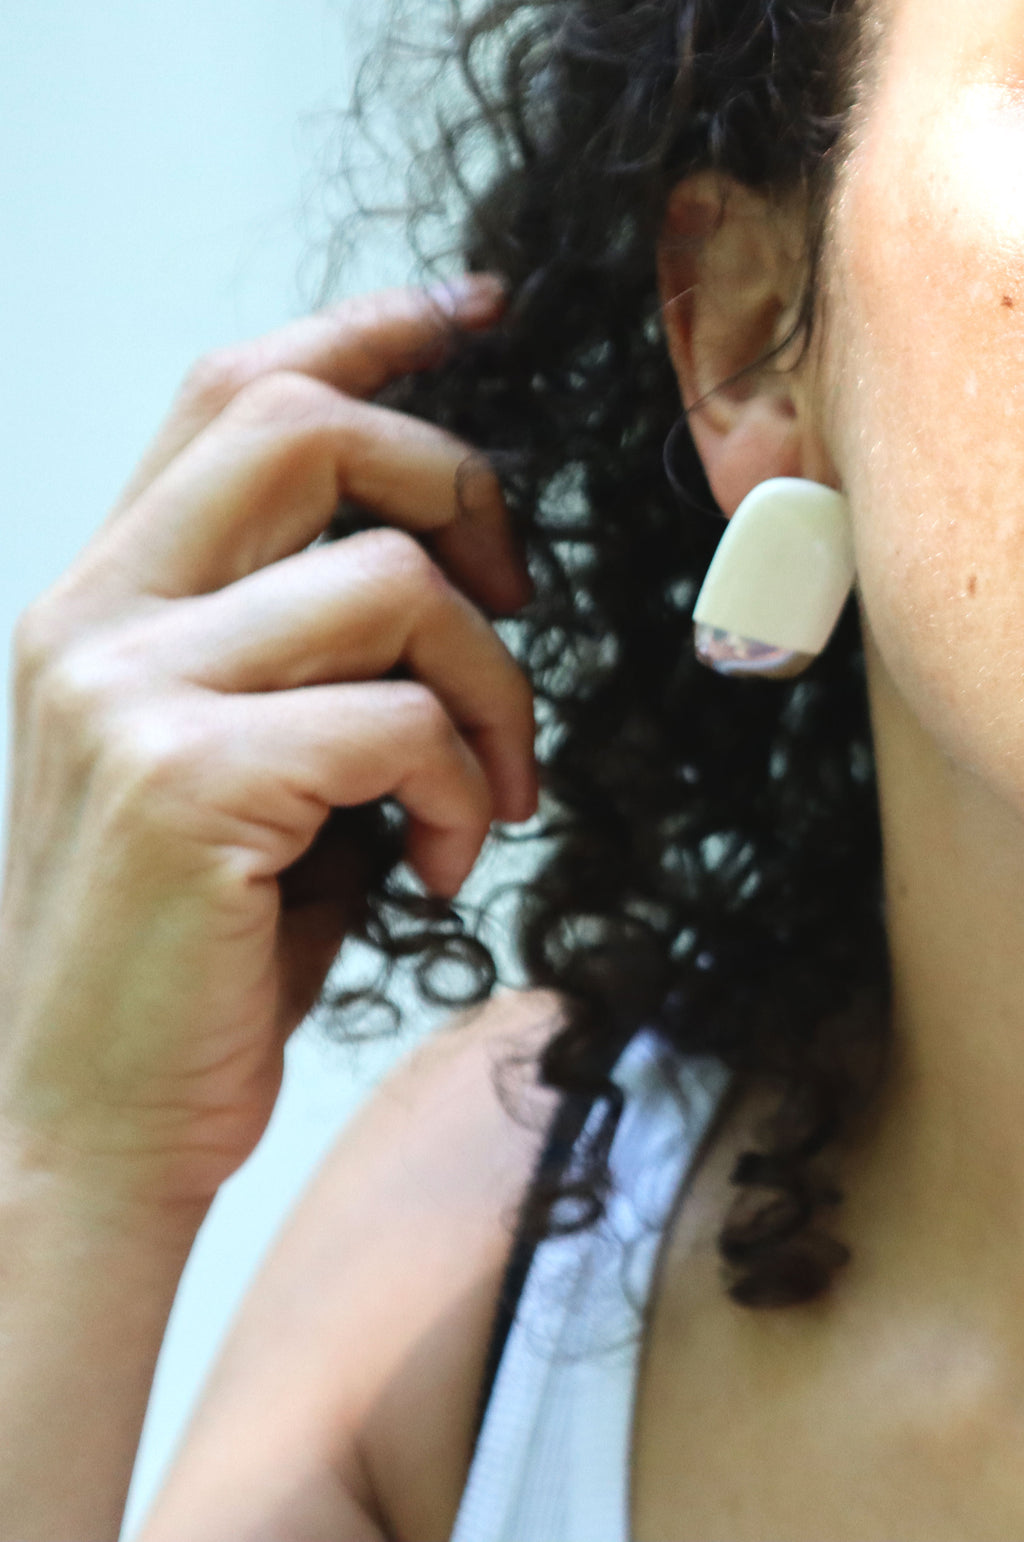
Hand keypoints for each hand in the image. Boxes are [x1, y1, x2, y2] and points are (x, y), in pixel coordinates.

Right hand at [0, 278, 535, 1213]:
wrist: (85, 1128)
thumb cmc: (192, 952)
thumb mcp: (238, 768)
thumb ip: (299, 655)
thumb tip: (440, 568)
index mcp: (103, 601)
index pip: (232, 394)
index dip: (366, 331)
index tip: (474, 312)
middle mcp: (96, 620)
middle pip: (307, 425)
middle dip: (459, 489)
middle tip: (515, 607)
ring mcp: (128, 695)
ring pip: (394, 583)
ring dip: (493, 690)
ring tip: (489, 793)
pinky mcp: (187, 784)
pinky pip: (403, 719)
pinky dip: (468, 787)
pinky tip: (447, 865)